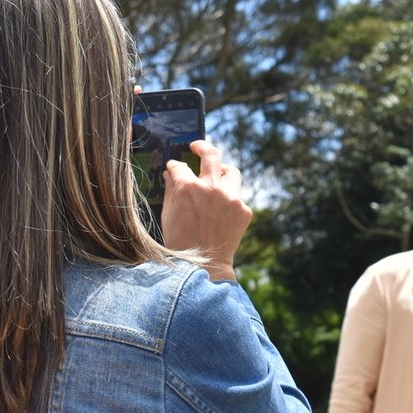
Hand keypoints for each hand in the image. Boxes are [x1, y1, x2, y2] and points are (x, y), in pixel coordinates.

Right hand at [160, 140, 251, 280]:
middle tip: (197, 147)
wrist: (205, 265)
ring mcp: (231, 197)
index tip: (174, 168)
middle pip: (211, 154)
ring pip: (231, 171)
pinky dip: (228, 199)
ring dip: (223, 172)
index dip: (175, 167)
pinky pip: (237, 196)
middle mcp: (211, 187)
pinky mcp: (244, 209)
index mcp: (187, 187)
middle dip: (202, 147)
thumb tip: (171, 172)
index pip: (180, 166)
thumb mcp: (168, 214)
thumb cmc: (180, 242)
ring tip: (217, 177)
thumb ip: (170, 189)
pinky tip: (221, 210)